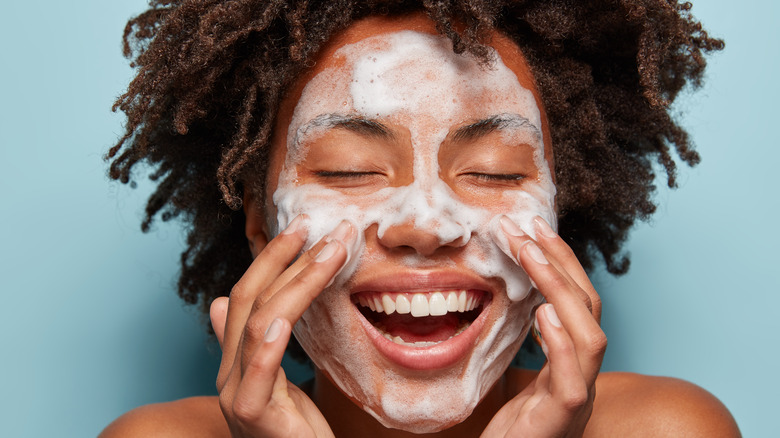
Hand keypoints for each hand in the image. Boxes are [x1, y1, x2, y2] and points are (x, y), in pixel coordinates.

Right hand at [210, 217, 354, 437]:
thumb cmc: (292, 434)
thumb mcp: (275, 382)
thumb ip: (252, 345)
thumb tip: (219, 304)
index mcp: (236, 359)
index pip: (246, 296)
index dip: (271, 259)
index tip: (303, 229)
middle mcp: (231, 371)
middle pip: (250, 300)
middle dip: (285, 258)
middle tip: (318, 225)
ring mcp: (239, 394)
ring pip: (260, 324)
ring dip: (297, 281)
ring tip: (329, 251)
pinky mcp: (255, 417)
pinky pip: (258, 374)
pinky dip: (268, 344)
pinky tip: (284, 318)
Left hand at [482, 216, 605, 437]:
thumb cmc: (507, 428)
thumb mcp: (510, 374)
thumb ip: (516, 341)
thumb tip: (502, 294)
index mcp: (568, 360)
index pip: (576, 301)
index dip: (559, 262)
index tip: (531, 228)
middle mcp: (580, 374)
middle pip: (587, 308)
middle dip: (559, 263)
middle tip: (526, 227)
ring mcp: (575, 399)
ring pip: (591, 338)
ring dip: (560, 291)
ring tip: (530, 255)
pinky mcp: (561, 421)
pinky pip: (573, 381)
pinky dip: (562, 345)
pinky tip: (543, 314)